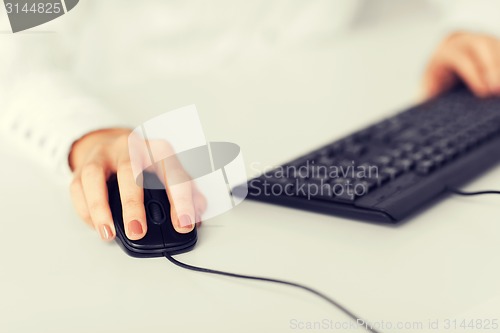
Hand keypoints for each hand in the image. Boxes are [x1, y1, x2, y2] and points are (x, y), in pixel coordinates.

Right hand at [69, 128, 205, 240]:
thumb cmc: (148, 165)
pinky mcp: (83, 165)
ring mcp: (105, 155)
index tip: (184, 224)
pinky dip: (85, 209)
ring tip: (108, 233)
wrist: (117, 144)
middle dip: (134, 204)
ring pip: (96, 176)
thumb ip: (189, 193)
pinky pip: (78, 186)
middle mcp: (132, 148)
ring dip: (100, 207)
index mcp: (160, 150)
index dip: (181, 200)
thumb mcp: (172, 173)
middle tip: (138, 232)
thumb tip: (200, 213)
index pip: (173, 174)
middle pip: (131, 172)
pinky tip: (96, 226)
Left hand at [423, 32, 499, 98]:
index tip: (483, 91)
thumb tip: (421, 100)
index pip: (461, 58)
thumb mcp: (429, 80)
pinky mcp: (495, 46)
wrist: (449, 54)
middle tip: (497, 90)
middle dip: (492, 67)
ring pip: (496, 46)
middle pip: (482, 47)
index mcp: (448, 51)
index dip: (473, 74)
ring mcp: (484, 41)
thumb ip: (426, 91)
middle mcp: (467, 41)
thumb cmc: (438, 72)